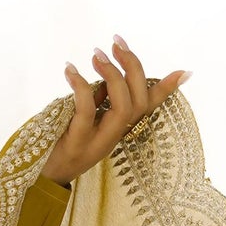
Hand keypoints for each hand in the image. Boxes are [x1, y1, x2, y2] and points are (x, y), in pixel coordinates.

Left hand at [41, 34, 189, 183]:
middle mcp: (112, 137)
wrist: (40, 180)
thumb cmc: (61, 145)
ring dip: (112, 75)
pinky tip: (70, 69)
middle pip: (138, 102)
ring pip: (122, 108)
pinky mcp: (76, 143)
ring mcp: (96, 142)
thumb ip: (100, 101)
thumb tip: (110, 75)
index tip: (184, 71)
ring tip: (96, 54)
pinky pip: (86, 111)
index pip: (148, 108)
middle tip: (116, 44)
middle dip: (132, 68)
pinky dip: (81, 86)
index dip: (166, 90)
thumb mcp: (86, 122)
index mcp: (117, 130)